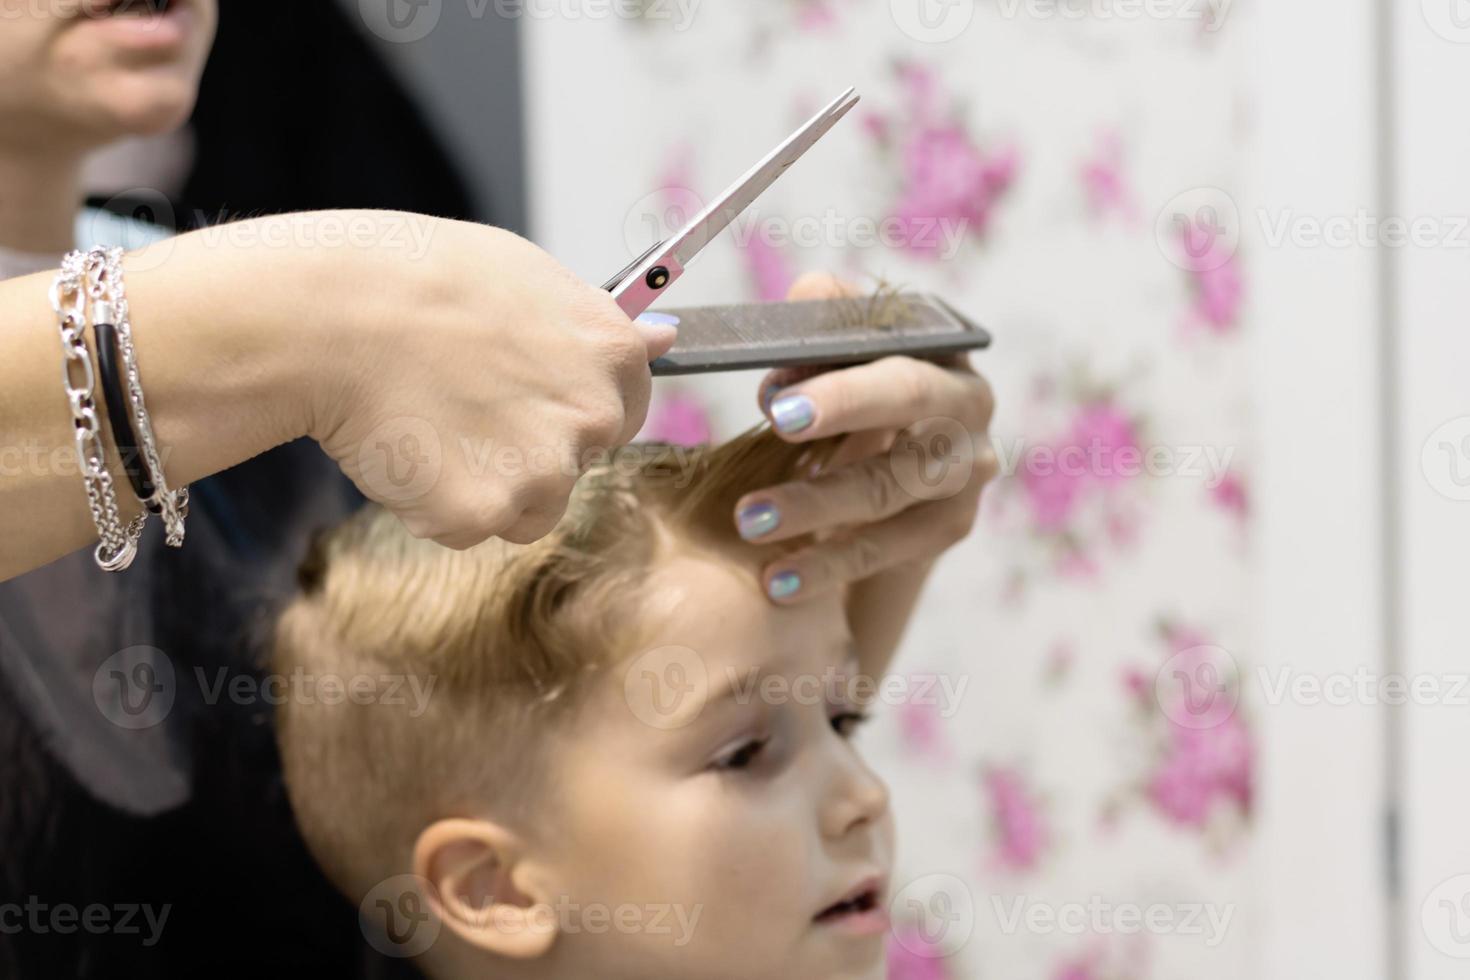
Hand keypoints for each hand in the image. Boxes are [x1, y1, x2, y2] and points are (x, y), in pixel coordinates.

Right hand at [305, 213, 676, 549]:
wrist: (331, 318)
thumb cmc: (418, 281)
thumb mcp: (525, 275)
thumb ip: (597, 320)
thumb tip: (666, 336)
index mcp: (612, 353)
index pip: (628, 410)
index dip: (569, 407)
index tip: (527, 397)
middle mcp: (593, 416)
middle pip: (577, 465)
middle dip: (527, 449)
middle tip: (460, 402)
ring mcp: (542, 471)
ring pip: (528, 508)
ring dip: (486, 484)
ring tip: (429, 421)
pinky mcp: (484, 514)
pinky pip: (469, 528)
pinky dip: (436, 504)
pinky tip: (406, 449)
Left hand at [734, 272, 996, 636]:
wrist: (883, 493)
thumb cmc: (848, 406)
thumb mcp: (835, 363)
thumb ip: (822, 328)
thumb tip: (802, 304)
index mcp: (936, 346)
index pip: (896, 345)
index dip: (840, 373)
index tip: (776, 398)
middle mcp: (967, 402)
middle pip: (910, 401)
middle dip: (842, 413)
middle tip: (775, 428)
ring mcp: (966, 469)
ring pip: (891, 486)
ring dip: (816, 504)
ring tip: (748, 521)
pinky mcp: (951, 526)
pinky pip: (888, 549)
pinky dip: (830, 564)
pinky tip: (778, 581)